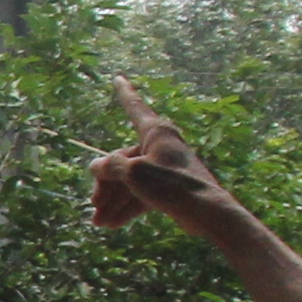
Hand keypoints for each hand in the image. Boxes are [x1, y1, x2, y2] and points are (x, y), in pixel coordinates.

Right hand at [88, 77, 246, 237]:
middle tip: (94, 205)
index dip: (124, 93)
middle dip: (107, 185)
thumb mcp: (134, 174)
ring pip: (130, 181)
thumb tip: (95, 165)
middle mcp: (160, 145)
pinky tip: (113, 224)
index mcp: (156, 132)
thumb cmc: (173, 186)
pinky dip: (128, 207)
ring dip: (114, 201)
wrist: (207, 213)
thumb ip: (111, 167)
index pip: (135, 107)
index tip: (118, 77)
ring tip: (100, 223)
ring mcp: (164, 167)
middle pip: (123, 160)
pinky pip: (142, 193)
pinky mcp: (169, 188)